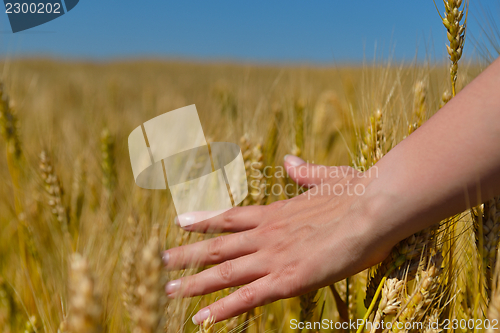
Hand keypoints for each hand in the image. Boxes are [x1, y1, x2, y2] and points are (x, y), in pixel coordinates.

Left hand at [162, 155, 392, 324]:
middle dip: (189, 254)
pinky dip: (221, 309)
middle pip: (218, 246)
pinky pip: (246, 298)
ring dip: (194, 283)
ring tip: (168, 290)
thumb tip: (291, 160)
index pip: (231, 218)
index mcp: (276, 212)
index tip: (181, 221)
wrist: (373, 208)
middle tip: (163, 261)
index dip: (205, 220)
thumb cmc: (358, 192)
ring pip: (224, 272)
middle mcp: (267, 234)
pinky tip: (200, 319)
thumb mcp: (328, 177)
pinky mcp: (287, 279)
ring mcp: (274, 257)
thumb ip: (305, 172)